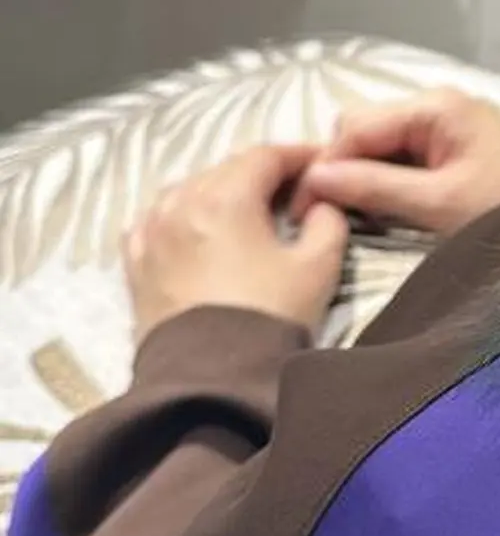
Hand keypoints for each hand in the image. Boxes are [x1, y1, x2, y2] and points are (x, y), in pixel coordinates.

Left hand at [125, 144, 347, 340]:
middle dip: (262, 175)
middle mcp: (181, 203)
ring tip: (245, 213)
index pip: (266, 155)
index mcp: (226, 196)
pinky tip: (192, 230)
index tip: (323, 165)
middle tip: (292, 193)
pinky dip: (178, 216)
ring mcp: (151, 233)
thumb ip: (328, 222)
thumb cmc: (269, 317)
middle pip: (226, 170)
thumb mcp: (319, 266)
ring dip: (219, 193)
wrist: (212, 380)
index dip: (299, 155)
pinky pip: (154, 222)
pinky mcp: (135, 265)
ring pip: (187, 191)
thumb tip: (319, 206)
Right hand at [292, 89, 499, 237]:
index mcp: (435, 107)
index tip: (306, 207)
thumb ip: (376, 187)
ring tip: (353, 211)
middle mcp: (434, 102)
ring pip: (376, 140)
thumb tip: (315, 177)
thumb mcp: (438, 203)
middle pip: (362, 127)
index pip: (356, 126)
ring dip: (360, 172)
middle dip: (342, 165)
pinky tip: (379, 202)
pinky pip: (397, 152)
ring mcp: (440, 120)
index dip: (327, 164)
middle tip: (331, 212)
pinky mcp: (445, 141)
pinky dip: (382, 175)